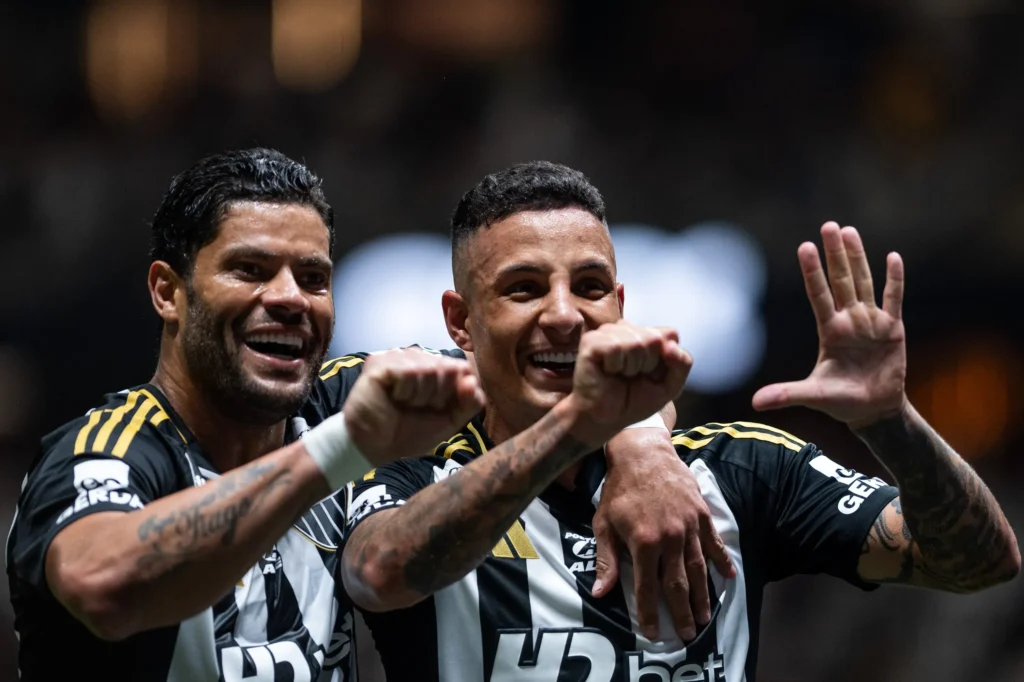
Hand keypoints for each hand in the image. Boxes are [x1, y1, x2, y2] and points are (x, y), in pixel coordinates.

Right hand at [343, 348, 485, 463]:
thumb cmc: (411, 432)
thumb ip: (470, 402)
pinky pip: (409, 372)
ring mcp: (397, 357)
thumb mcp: (451, 420)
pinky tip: (393, 397)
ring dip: (419, 396)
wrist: (378, 449)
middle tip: (417, 407)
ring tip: (404, 403)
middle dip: (437, 396)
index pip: (461, 368)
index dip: (454, 393)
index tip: (437, 408)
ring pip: (428, 369)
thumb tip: (472, 381)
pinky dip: (405, 392)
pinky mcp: (379, 361)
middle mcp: (416, 358)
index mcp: (434, 367)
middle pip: (447, 367)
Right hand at [570, 321, 691, 446]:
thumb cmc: (633, 401)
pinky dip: (615, 366)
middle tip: (631, 377)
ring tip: (619, 375)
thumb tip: (671, 345)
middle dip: (648, 365)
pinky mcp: (591, 341)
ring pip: (635, 342)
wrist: (606, 420)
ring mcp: (607, 333)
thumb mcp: (669, 386)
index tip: (650, 374)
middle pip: (654, 338)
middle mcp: (626, 329)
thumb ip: (682, 364)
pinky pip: (616, 348)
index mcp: (645, 334)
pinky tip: (607, 372)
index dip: (665, 360)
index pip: (670, 334)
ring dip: (630, 367)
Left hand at [593, 428, 735, 641]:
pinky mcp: (701, 514)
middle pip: (678, 584)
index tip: (654, 633)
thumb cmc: (619, 490)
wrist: (643, 454)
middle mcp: (669, 538)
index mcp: (643, 542)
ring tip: (706, 616)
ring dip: (703, 595)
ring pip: (698, 569)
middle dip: (682, 612)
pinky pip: (714, 543)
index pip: (647, 587)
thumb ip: (606, 559)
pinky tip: (729, 577)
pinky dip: (722, 561)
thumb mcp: (603, 523)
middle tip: (688, 634)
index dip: (650, 613)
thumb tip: (600, 593)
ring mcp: (689, 527)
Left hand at [752, 222, 906, 427]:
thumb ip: (786, 395)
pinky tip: (892, 257)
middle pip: (840, 280)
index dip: (812, 271)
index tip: (804, 246)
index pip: (818, 295)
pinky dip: (895, 279)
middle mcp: (849, 320)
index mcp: (829, 331)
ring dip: (858, 258)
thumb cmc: (841, 400)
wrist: (873, 409)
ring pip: (864, 282)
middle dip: (834, 254)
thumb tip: (754, 404)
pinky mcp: (893, 328)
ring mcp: (871, 321)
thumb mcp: (812, 396)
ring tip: (849, 232)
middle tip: (828, 225)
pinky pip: (894, 299)